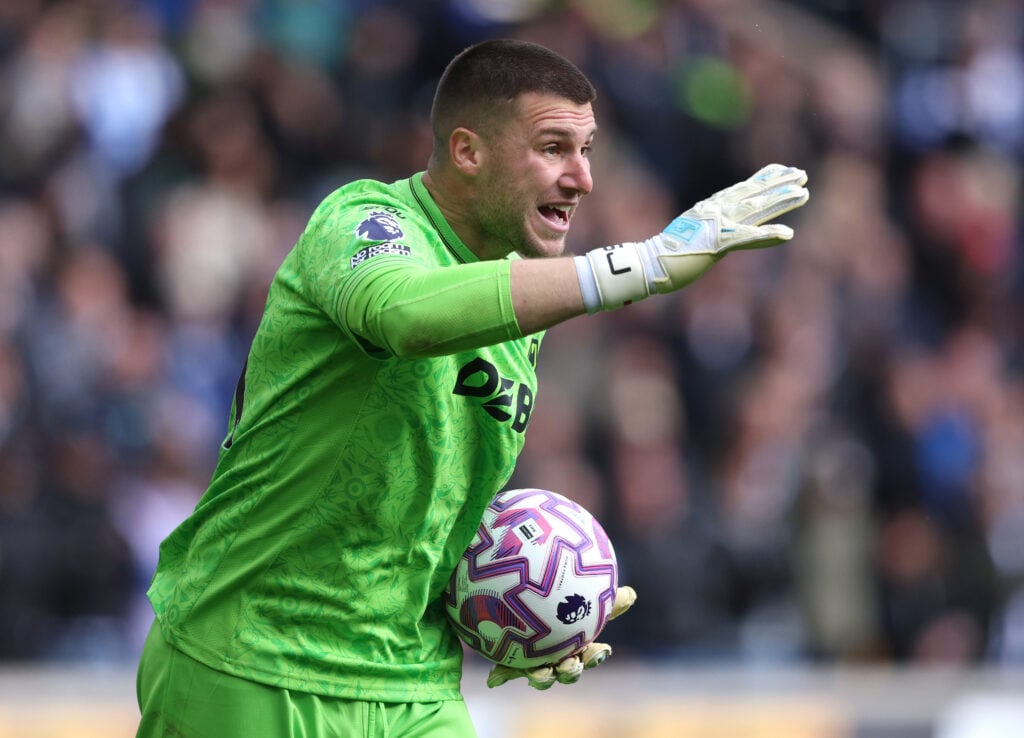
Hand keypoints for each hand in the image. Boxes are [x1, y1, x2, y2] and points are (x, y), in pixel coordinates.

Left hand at [485, 585, 636, 689]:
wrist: (519, 593)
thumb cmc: (556, 596)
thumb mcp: (579, 591)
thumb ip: (602, 596)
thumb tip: (631, 594)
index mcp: (578, 645)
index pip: (591, 653)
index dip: (595, 655)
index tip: (600, 648)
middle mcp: (559, 658)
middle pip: (569, 671)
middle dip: (571, 671)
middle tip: (570, 664)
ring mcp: (536, 663)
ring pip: (542, 677)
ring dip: (542, 678)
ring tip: (538, 674)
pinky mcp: (513, 663)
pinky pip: (508, 671)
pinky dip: (503, 675)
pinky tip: (494, 678)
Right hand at [574, 164, 808, 310]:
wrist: (647, 264)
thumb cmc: (663, 255)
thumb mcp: (688, 236)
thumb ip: (703, 230)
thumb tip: (711, 233)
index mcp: (708, 210)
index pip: (740, 189)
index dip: (763, 178)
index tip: (782, 169)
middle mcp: (714, 212)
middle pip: (752, 194)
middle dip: (778, 185)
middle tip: (802, 174)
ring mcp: (715, 226)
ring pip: (754, 210)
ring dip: (779, 202)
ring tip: (803, 194)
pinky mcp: (716, 243)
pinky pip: (746, 238)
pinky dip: (767, 235)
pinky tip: (787, 234)